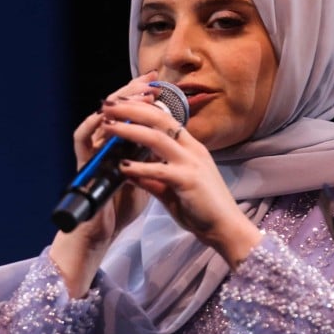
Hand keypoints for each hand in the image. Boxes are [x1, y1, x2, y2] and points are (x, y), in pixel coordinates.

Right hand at [49, 71, 159, 296]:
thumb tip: (167, 142)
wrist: (103, 233)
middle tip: (149, 82)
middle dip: (132, 93)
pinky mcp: (82, 165)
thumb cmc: (121, 208)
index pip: (131, 115)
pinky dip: (90, 127)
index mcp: (121, 146)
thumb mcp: (145, 178)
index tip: (159, 85)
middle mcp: (104, 145)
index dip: (143, 98)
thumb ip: (151, 159)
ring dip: (116, 105)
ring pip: (99, 118)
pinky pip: (81, 140)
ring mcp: (92, 153)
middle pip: (115, 109)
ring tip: (133, 96)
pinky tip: (103, 118)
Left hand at [101, 96, 261, 267]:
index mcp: (190, 148)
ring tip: (108, 126)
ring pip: (157, 137)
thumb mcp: (172, 190)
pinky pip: (159, 170)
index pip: (164, 118)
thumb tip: (128, 171)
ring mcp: (192, 163)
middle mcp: (192, 149)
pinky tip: (122, 166)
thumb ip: (151, 179)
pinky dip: (139, 167)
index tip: (118, 105)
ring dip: (129, 129)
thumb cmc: (202, 209)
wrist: (226, 228)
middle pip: (159, 119)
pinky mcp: (189, 180)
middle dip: (131, 109)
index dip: (140, 109)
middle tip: (107, 105)